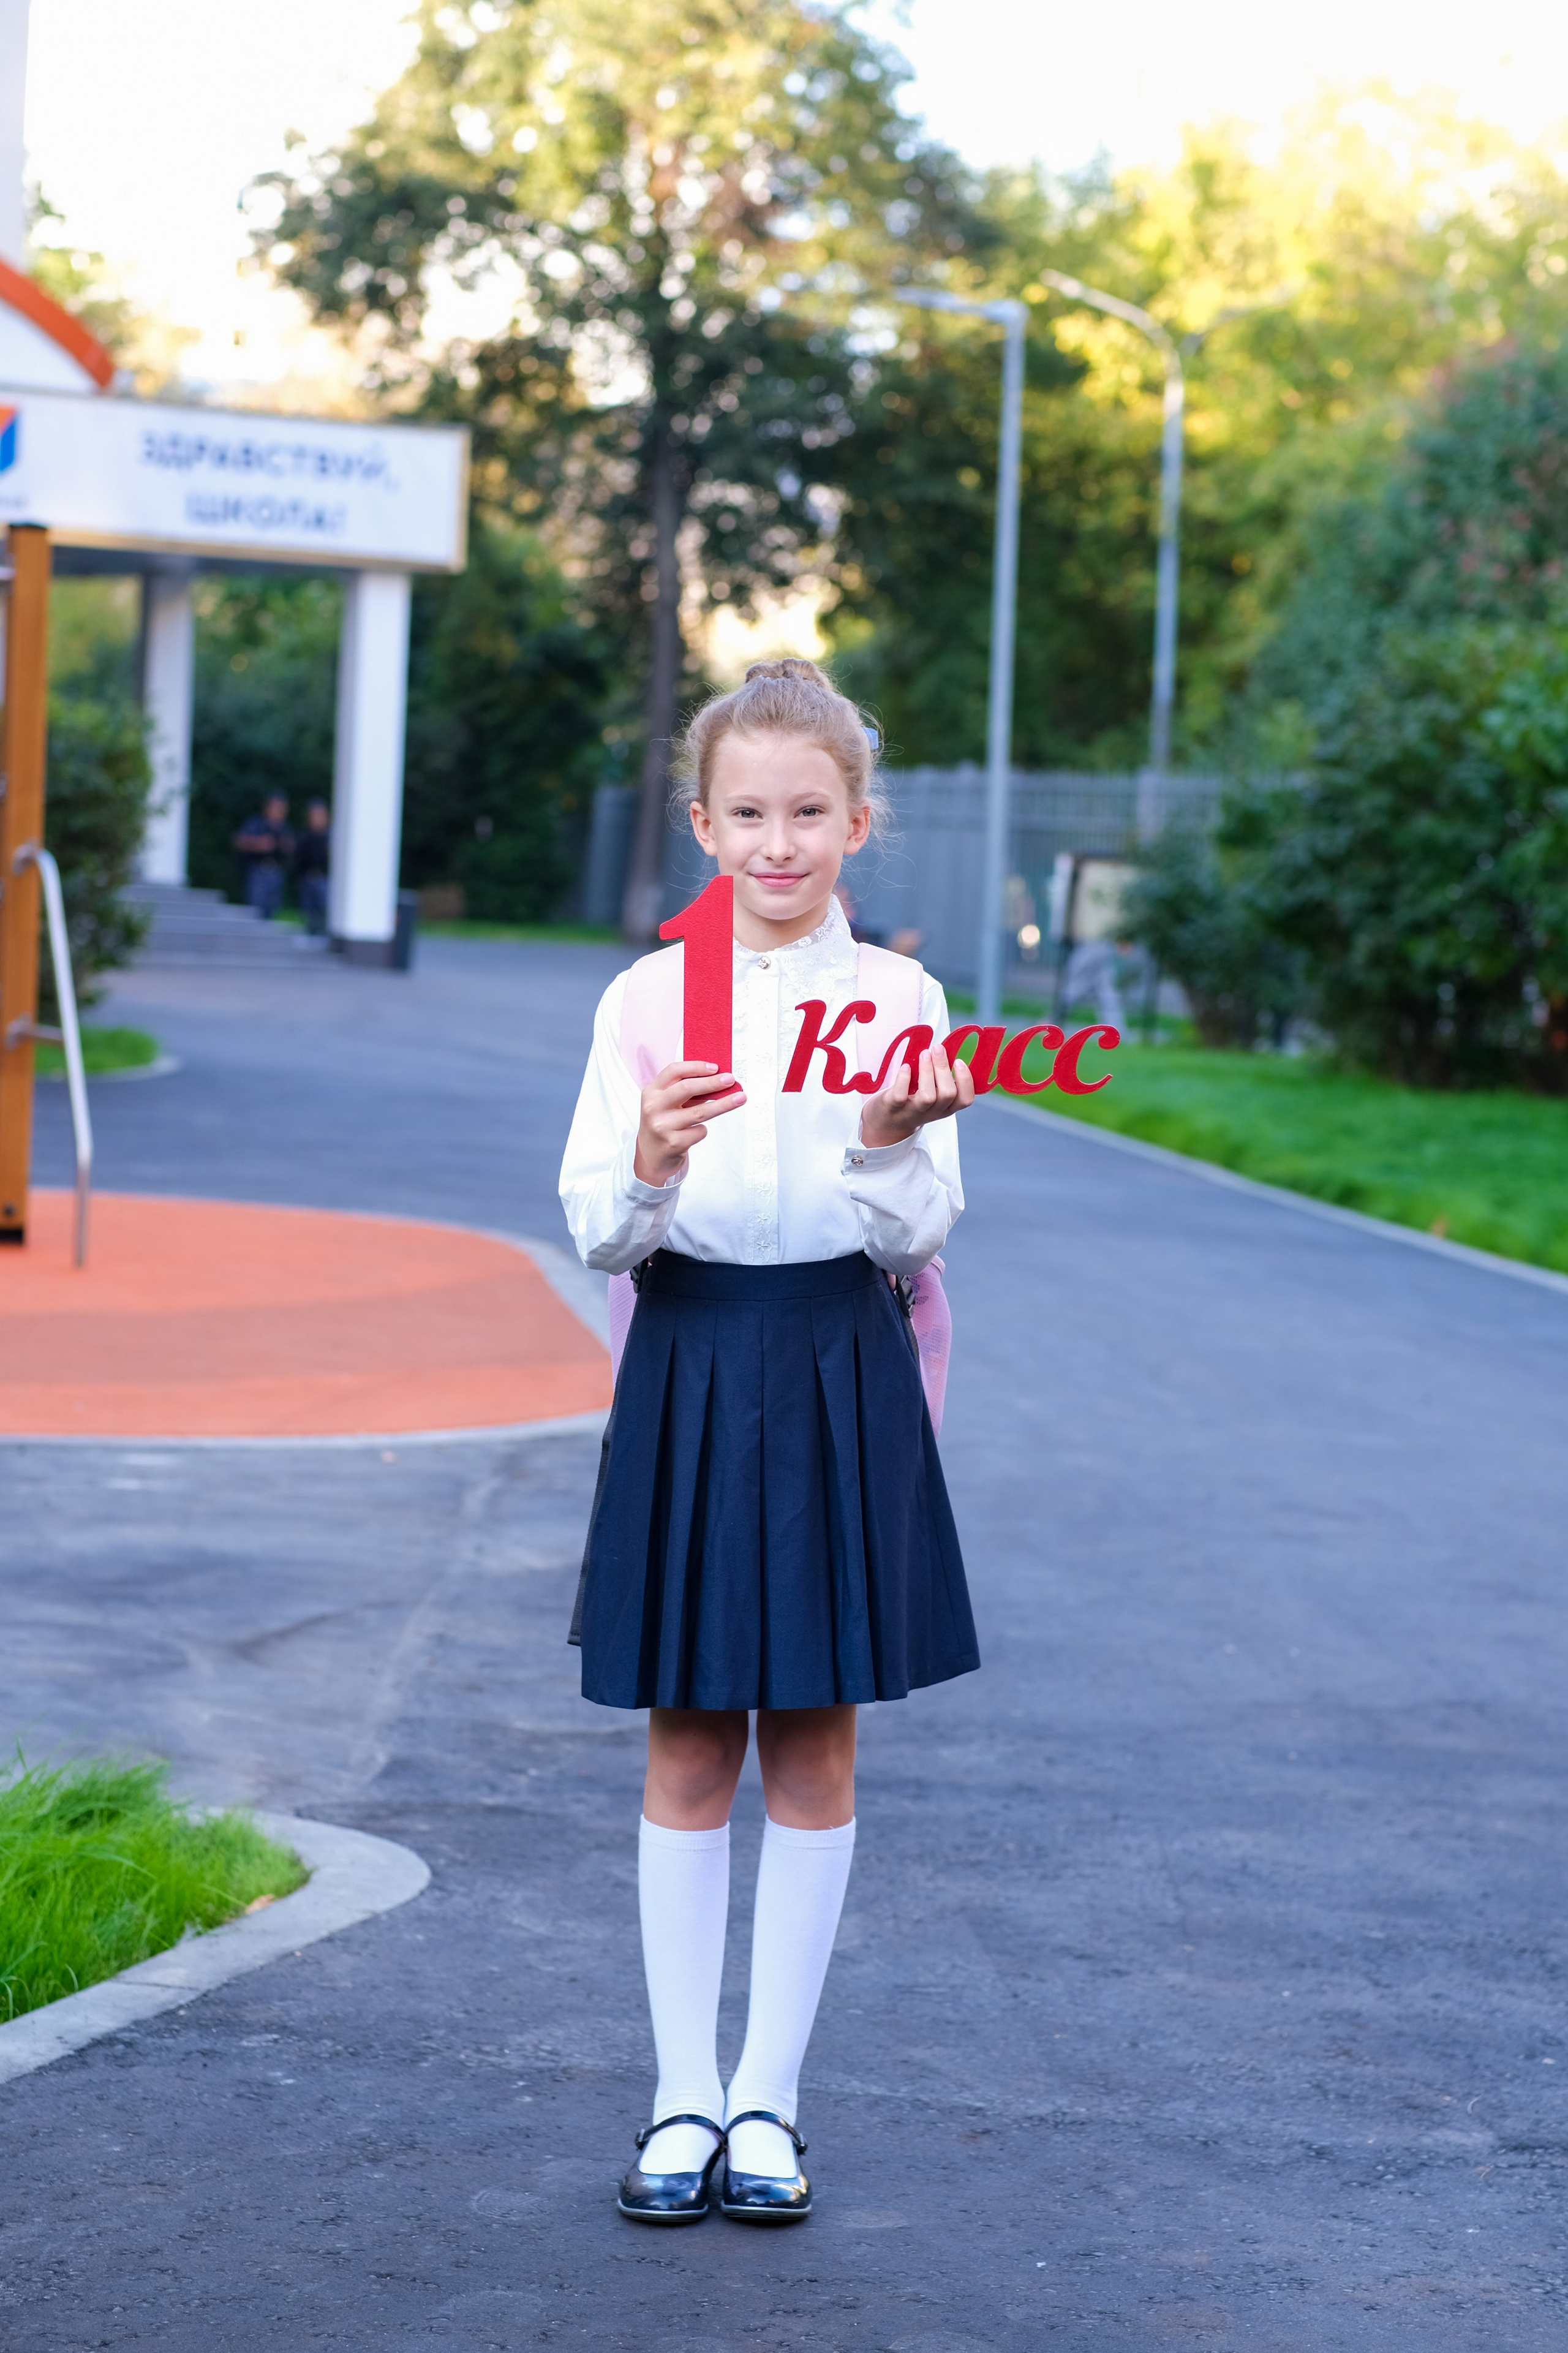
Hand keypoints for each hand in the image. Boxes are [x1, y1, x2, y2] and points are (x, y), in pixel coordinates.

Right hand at [634, 1061, 745, 1185]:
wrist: (651, 1156)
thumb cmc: (664, 1123)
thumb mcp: (666, 1103)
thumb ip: (685, 1091)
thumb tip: (718, 1080)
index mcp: (651, 1092)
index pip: (673, 1071)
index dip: (696, 1067)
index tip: (715, 1067)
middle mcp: (654, 1107)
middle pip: (687, 1088)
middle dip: (712, 1082)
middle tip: (731, 1080)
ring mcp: (663, 1126)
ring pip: (700, 1111)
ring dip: (723, 1104)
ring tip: (740, 1098)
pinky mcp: (674, 1143)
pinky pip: (700, 1131)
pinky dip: (703, 1129)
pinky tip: (695, 1132)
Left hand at [859, 1043, 973, 1148]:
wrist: (886, 1123)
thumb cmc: (912, 1100)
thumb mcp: (932, 1093)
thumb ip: (940, 1077)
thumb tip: (944, 1050)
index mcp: (946, 1107)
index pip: (965, 1099)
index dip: (965, 1080)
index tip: (958, 1061)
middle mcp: (932, 1112)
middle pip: (947, 1094)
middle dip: (943, 1068)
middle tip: (937, 1049)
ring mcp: (913, 1111)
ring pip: (927, 1096)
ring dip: (927, 1071)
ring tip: (924, 1054)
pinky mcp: (894, 1107)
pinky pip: (901, 1095)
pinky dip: (904, 1078)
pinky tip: (906, 1067)